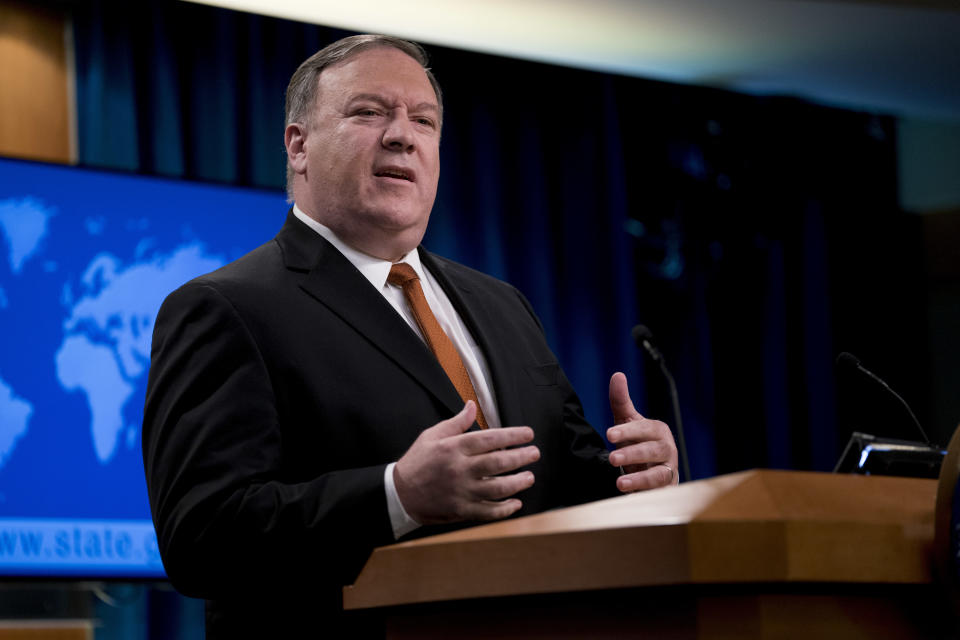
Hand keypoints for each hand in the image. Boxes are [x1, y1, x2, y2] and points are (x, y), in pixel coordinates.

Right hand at [393, 402, 539, 524]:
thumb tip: (472, 405)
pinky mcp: (461, 510)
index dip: (512, 436)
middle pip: (498, 463)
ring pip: (497, 489)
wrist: (399, 494)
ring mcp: (461, 491)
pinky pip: (487, 512)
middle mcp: (459, 469)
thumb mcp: (432, 435)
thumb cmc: (417, 462)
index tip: (528, 434)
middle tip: (534, 453)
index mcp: (453, 448)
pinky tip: (516, 503)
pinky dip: (504, 509)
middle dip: (521, 457)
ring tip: (529, 477)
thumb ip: (455, 423)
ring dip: (518, 483)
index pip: (489, 439)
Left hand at [606, 372, 678, 490]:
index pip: (645, 429)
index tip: (610, 434)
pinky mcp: (665, 489)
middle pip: (653, 451)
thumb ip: (621, 401)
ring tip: (620, 483)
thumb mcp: (627, 421)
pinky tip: (630, 495)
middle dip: (633, 454)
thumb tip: (617, 375)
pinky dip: (646, 494)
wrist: (651, 469)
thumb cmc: (638, 442)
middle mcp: (667, 450)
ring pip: (658, 474)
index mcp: (658, 431)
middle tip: (612, 458)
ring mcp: (668, 471)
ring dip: (640, 479)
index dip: (628, 431)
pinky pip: (659, 492)